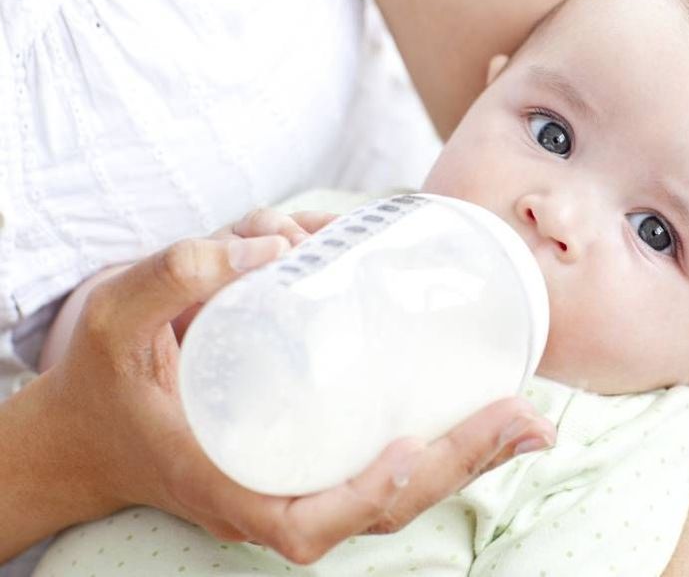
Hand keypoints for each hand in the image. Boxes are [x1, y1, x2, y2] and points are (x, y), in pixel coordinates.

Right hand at [41, 208, 555, 563]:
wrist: (84, 432)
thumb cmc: (100, 385)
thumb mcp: (114, 320)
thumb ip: (177, 274)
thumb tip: (280, 240)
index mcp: (233, 492)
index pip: (312, 524)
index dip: (370, 496)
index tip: (413, 450)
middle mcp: (276, 500)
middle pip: (382, 505)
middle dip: (459, 467)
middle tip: (525, 417)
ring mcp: (300, 486)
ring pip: (397, 492)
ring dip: (468, 462)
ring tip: (529, 421)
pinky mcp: (311, 462)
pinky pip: (386, 469)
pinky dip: (442, 449)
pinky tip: (487, 414)